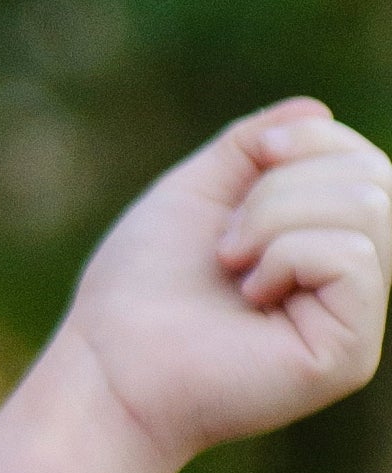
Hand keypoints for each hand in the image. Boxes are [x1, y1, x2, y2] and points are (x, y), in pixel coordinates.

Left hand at [63, 100, 391, 468]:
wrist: (107, 363)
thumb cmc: (140, 286)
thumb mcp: (199, 191)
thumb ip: (254, 147)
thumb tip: (316, 109)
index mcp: (323, 244)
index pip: (365, 165)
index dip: (317, 138)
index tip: (259, 150)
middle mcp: (352, 284)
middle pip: (374, 178)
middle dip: (285, 183)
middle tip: (226, 238)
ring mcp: (356, 321)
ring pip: (369, 209)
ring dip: (277, 215)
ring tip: (230, 261)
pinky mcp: (348, 354)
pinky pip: (351, 257)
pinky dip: (288, 254)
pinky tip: (249, 292)